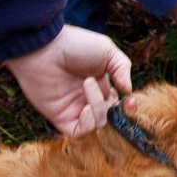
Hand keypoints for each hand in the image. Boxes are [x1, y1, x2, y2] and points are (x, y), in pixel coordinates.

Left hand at [4, 24, 132, 136]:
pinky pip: (78, 131)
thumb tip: (128, 90)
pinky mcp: (60, 117)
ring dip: (99, 107)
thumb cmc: (74, 44)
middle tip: (110, 92)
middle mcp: (87, 98)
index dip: (127, 107)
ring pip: (97, 123)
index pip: (116, 103)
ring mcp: (74, 108)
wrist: (45, 47)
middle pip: (109, 115)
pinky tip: (87, 107)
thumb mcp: (107, 51)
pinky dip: (88, 123)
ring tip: (87, 83)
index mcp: (99, 84)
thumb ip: (122, 69)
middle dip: (115, 108)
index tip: (130, 100)